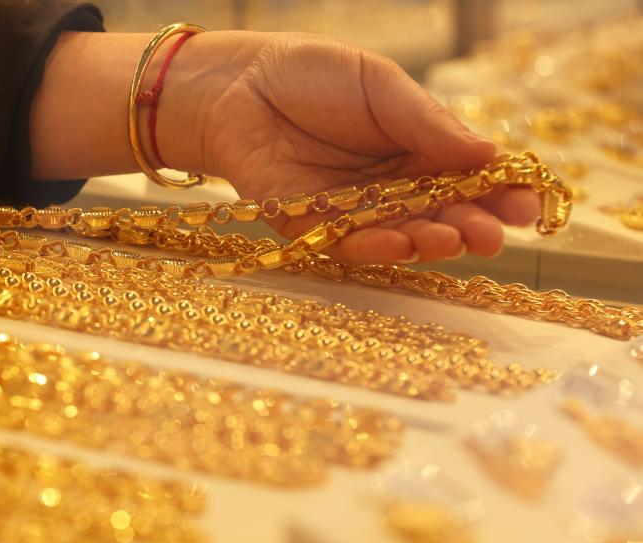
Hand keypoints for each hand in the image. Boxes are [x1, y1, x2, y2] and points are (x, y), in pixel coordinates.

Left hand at [161, 33, 539, 263]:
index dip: (497, 193)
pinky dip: (375, 247)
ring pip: (400, 236)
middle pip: (440, 215)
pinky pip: (348, 245)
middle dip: (470, 227)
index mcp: (416, 148)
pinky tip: (401, 243)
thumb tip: (489, 153)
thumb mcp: (380, 85)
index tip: (524, 204)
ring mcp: (354, 210)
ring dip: (429, 242)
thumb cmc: (312, 75)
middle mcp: (390, 187)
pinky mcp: (312, 227)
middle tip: (493, 235)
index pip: (466, 178)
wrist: (238, 84)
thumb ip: (427, 123)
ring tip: (453, 239)